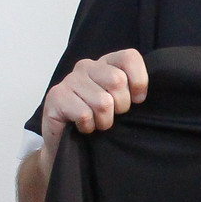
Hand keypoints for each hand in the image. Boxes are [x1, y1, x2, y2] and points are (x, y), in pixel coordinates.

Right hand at [38, 49, 147, 169]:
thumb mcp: (121, 101)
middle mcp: (86, 66)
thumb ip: (133, 89)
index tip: (137, 100)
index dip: (139, 82)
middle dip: (121, 107)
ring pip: (102, 102)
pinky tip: (82, 126)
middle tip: (111, 115)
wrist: (67, 143)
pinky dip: (88, 126)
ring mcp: (69, 80)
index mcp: (106, 63)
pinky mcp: (55, 96)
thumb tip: (144, 94)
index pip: (129, 58)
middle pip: (117, 81)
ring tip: (96, 122)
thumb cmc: (99, 120)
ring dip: (104, 121)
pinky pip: (84, 114)